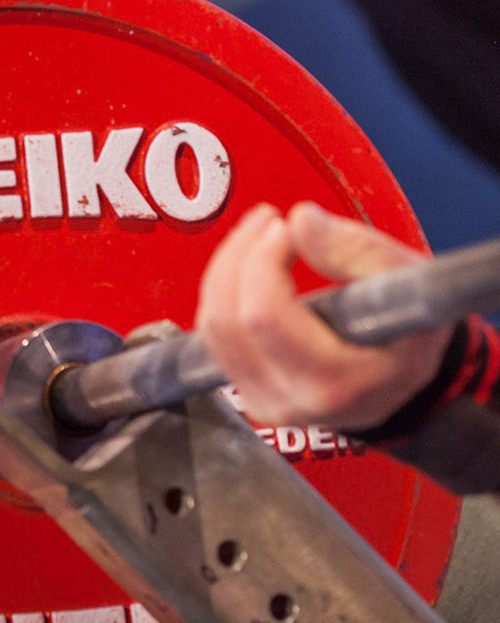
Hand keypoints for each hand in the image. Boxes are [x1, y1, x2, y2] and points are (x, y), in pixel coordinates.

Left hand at [194, 202, 452, 429]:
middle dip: (239, 255)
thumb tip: (301, 222)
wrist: (404, 378)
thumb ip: (359, 249)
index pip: (263, 315)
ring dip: (226, 268)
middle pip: (227, 320)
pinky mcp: (246, 391)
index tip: (286, 227)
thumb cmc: (410, 331)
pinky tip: (250, 264)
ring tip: (261, 234)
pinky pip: (212, 334)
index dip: (262, 260)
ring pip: (211, 327)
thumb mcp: (409, 284)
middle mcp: (293, 401)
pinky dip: (223, 290)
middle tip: (268, 220)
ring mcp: (265, 401)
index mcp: (337, 383)